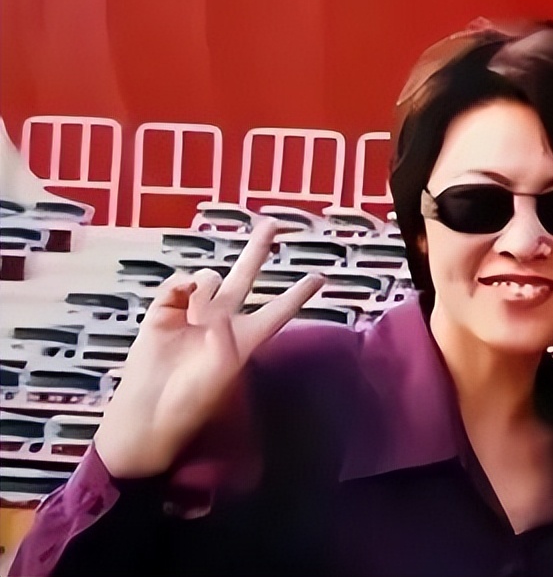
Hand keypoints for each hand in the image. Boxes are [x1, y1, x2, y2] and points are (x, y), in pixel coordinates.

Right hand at [94, 221, 324, 478]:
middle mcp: (222, 322)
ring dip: (207, 282)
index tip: (321, 277)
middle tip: (272, 223)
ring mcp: (192, 315)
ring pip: (209, 277)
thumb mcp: (221, 371)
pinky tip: (183, 293)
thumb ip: (224, 337)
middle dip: (257, 250)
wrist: (148, 412)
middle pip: (246, 278)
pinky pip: (177, 284)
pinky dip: (182, 283)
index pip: (279, 310)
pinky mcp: (163, 313)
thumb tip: (211, 309)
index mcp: (246, 338)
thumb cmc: (191, 399)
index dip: (299, 294)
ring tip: (199, 306)